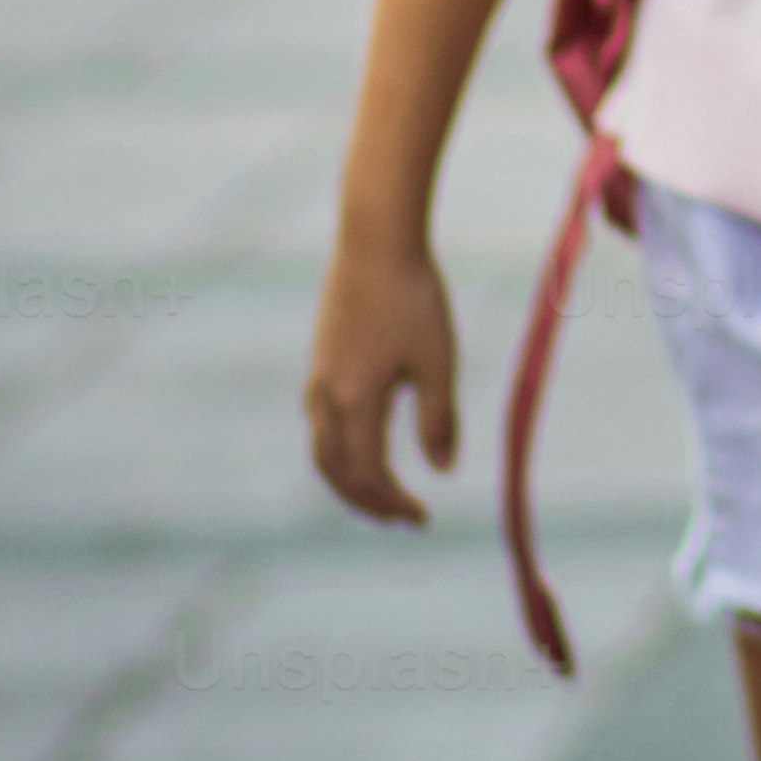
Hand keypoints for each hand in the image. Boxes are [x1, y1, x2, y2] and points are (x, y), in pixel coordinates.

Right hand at [307, 230, 461, 525]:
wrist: (375, 241)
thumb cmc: (413, 297)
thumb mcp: (436, 361)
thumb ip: (439, 419)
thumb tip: (443, 470)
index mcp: (356, 403)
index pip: (369, 476)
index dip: (393, 504)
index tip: (422, 520)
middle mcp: (326, 398)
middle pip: (336, 473)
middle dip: (367, 502)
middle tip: (401, 519)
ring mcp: (317, 379)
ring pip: (323, 451)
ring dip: (349, 481)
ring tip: (382, 494)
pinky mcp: (319, 361)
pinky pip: (321, 425)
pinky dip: (340, 451)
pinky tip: (364, 446)